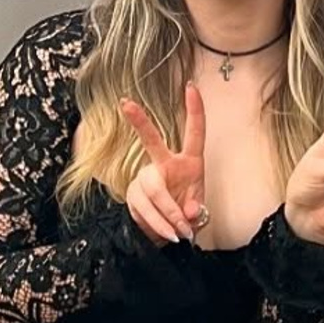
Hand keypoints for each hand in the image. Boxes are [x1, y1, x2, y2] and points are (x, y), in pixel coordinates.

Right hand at [120, 87, 206, 244]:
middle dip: (140, 122)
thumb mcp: (198, 208)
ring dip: (167, 216)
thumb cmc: (187, 210)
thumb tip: (187, 212)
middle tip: (126, 103)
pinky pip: (144, 209)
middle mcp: (165, 164)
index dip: (194, 110)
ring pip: (153, 191)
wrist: (169, 233)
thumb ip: (195, 208)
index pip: (193, 132)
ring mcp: (146, 177)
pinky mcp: (134, 194)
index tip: (191, 87)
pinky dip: (158, 226)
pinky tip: (167, 235)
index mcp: (189, 161)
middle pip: (152, 142)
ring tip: (180, 235)